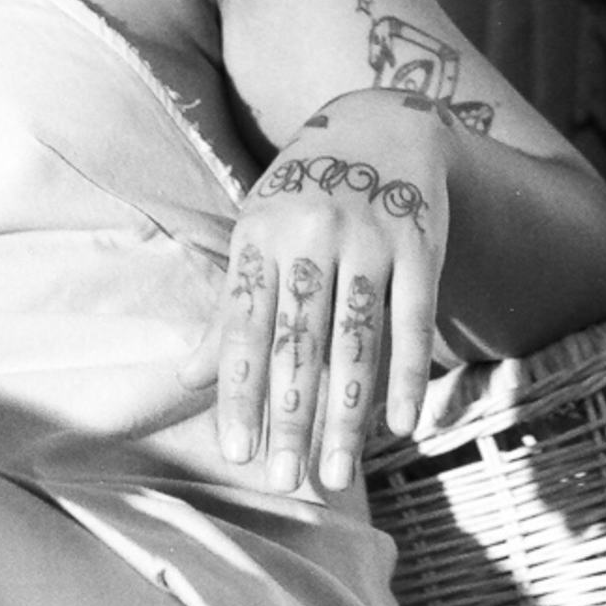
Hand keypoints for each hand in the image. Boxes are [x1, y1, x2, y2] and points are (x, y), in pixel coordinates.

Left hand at [207, 93, 453, 493]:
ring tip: (340, 474)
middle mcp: (311, 232)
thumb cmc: (304, 196)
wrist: (380, 122)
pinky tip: (401, 425)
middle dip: (293, 417)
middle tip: (287, 482)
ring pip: (356, 338)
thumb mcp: (259, 235)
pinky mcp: (420, 241)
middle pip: (300, 341)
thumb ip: (231, 310)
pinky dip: (408, 374)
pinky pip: (413, 318)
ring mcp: (369, 236)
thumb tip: (185, 379)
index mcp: (260, 233)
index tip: (238, 455)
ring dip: (348, 413)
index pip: (245, 327)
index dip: (241, 392)